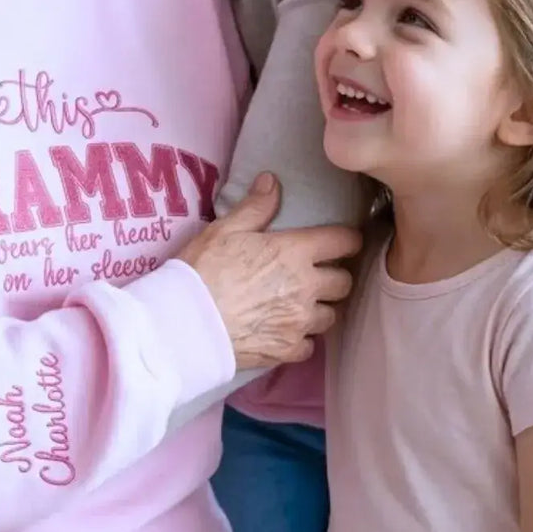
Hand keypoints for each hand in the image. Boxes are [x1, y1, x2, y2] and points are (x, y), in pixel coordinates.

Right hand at [179, 173, 360, 368]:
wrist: (186, 322)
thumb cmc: (204, 269)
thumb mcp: (225, 229)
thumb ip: (255, 206)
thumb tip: (273, 180)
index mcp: (295, 252)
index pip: (344, 241)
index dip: (347, 239)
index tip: (341, 241)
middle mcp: (306, 287)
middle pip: (345, 282)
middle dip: (335, 275)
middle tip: (317, 272)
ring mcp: (300, 322)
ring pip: (331, 315)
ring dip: (320, 307)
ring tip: (301, 303)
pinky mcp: (288, 350)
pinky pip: (310, 345)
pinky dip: (302, 337)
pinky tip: (286, 330)